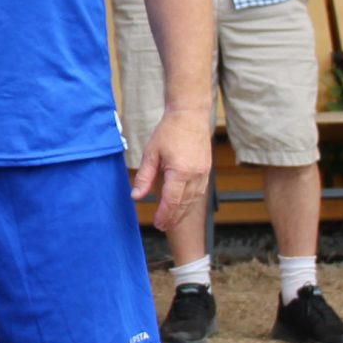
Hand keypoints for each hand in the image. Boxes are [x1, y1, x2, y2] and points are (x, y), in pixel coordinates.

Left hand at [131, 107, 212, 228]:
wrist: (190, 115)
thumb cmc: (169, 131)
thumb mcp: (151, 153)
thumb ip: (144, 177)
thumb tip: (136, 196)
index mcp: (181, 171)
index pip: (172, 200)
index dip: (164, 214)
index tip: (157, 223)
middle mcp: (195, 175)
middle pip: (184, 204)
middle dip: (173, 217)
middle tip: (162, 226)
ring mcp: (203, 173)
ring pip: (193, 200)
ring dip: (182, 212)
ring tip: (171, 220)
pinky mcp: (206, 171)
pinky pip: (199, 192)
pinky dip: (190, 202)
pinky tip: (183, 207)